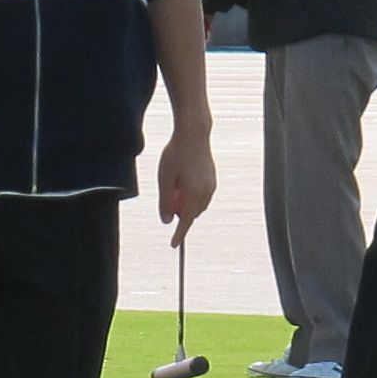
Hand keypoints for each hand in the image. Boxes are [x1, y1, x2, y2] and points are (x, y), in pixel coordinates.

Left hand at [156, 125, 216, 240]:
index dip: (179, 234)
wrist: (194, 133)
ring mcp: (211, 185)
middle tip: (168, 197)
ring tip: (175, 184)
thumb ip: (165, 202)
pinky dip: (191, 195)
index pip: (186, 221)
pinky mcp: (212, 179)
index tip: (173, 245)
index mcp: (194, 193)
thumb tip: (166, 221)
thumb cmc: (176, 154)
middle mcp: (206, 192)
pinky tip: (183, 179)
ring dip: (185, 203)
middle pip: (191, 213)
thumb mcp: (164, 179)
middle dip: (179, 212)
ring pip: (197, 205)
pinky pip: (201, 195)